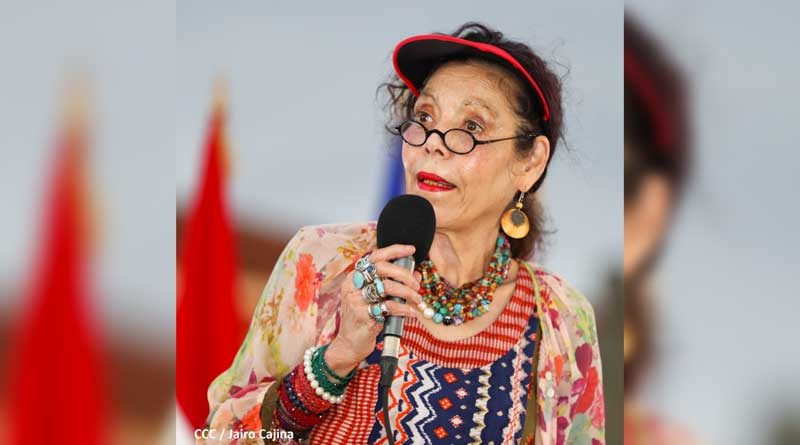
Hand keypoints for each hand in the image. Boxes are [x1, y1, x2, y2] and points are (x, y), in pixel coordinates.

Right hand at [325, 244, 422, 375]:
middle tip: (416, 284)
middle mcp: (352, 285)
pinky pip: (388, 307)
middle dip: (404, 274)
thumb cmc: (365, 318)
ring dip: (407, 292)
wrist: (350, 343)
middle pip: (381, 268)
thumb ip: (394, 285)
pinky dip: (404, 309)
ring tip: (417, 299)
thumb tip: (416, 274)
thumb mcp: (377, 299)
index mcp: (355, 277)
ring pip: (386, 287)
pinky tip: (412, 313)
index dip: (394, 250)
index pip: (374, 257)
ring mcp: (355, 300)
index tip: (411, 250)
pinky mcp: (362, 315)